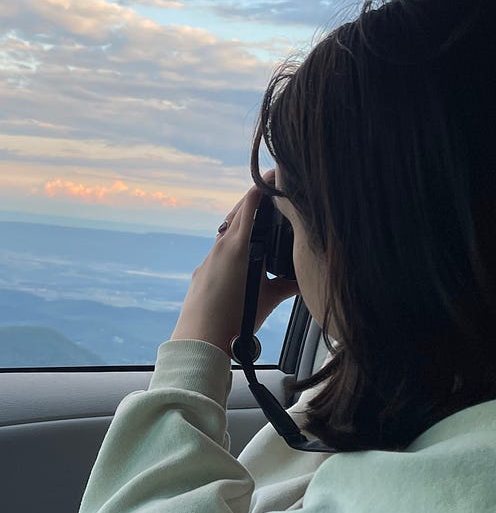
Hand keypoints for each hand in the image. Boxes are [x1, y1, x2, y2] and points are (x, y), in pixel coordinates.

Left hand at [170, 184, 298, 354]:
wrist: (201, 339)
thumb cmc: (236, 319)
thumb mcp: (268, 298)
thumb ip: (290, 283)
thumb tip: (311, 277)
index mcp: (238, 245)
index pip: (251, 204)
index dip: (264, 186)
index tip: (277, 173)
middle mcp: (221, 246)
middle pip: (237, 213)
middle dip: (253, 201)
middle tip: (270, 190)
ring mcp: (208, 259)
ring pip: (227, 232)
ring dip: (241, 223)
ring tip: (259, 220)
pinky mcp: (201, 272)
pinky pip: (219, 251)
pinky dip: (232, 245)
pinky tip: (242, 252)